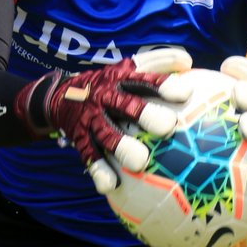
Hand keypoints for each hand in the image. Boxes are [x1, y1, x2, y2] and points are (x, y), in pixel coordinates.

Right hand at [15, 48, 193, 193]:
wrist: (59, 96)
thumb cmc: (106, 83)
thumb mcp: (124, 68)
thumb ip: (155, 63)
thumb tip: (187, 60)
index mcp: (120, 79)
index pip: (144, 79)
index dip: (163, 85)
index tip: (184, 94)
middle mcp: (105, 97)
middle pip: (126, 105)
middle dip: (145, 114)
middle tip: (166, 127)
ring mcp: (91, 119)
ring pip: (106, 134)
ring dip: (122, 146)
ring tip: (140, 162)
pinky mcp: (80, 139)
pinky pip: (90, 156)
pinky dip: (99, 171)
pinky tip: (110, 185)